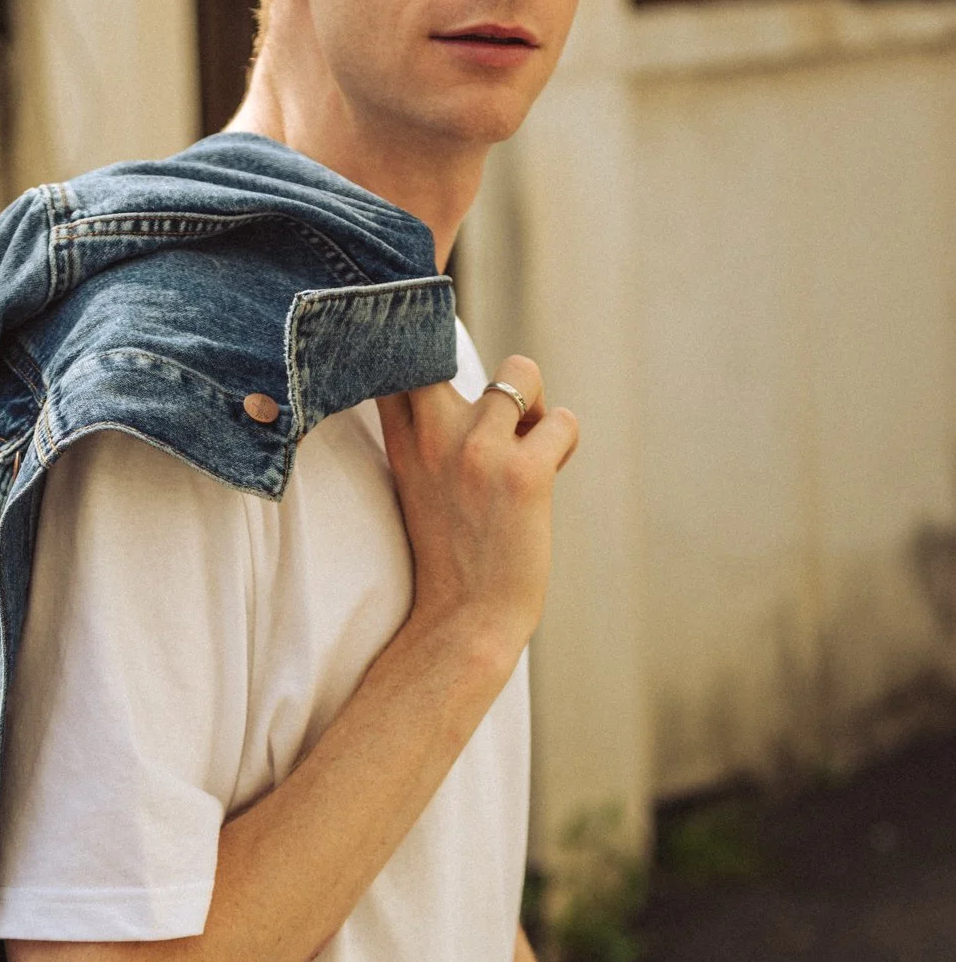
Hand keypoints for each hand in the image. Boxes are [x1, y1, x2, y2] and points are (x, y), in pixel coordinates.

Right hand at [376, 355, 577, 667]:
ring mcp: (478, 450)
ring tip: (528, 444)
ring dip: (535, 404)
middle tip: (497, 415)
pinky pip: (563, 420)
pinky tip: (549, 472)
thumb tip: (481, 389)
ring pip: (521, 371)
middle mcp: (434, 435)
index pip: (397, 355)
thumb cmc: (450, 555)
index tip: (431, 355)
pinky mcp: (524, 473)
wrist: (466, 620)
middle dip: (477, 364)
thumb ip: (426, 435)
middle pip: (447, 342)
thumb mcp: (416, 485)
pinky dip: (564, 441)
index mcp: (403, 440)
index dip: (416, 340)